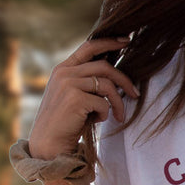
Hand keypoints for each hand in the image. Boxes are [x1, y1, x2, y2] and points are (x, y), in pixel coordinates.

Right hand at [28, 36, 137, 158]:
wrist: (49, 143)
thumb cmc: (66, 122)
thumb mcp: (73, 95)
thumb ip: (86, 82)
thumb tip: (115, 77)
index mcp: (63, 69)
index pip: (89, 47)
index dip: (109, 42)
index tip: (126, 41)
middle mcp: (64, 72)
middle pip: (105, 66)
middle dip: (124, 80)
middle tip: (135, 94)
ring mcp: (68, 84)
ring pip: (107, 86)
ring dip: (118, 103)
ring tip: (118, 116)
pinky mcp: (75, 98)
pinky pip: (104, 103)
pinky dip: (105, 114)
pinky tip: (96, 121)